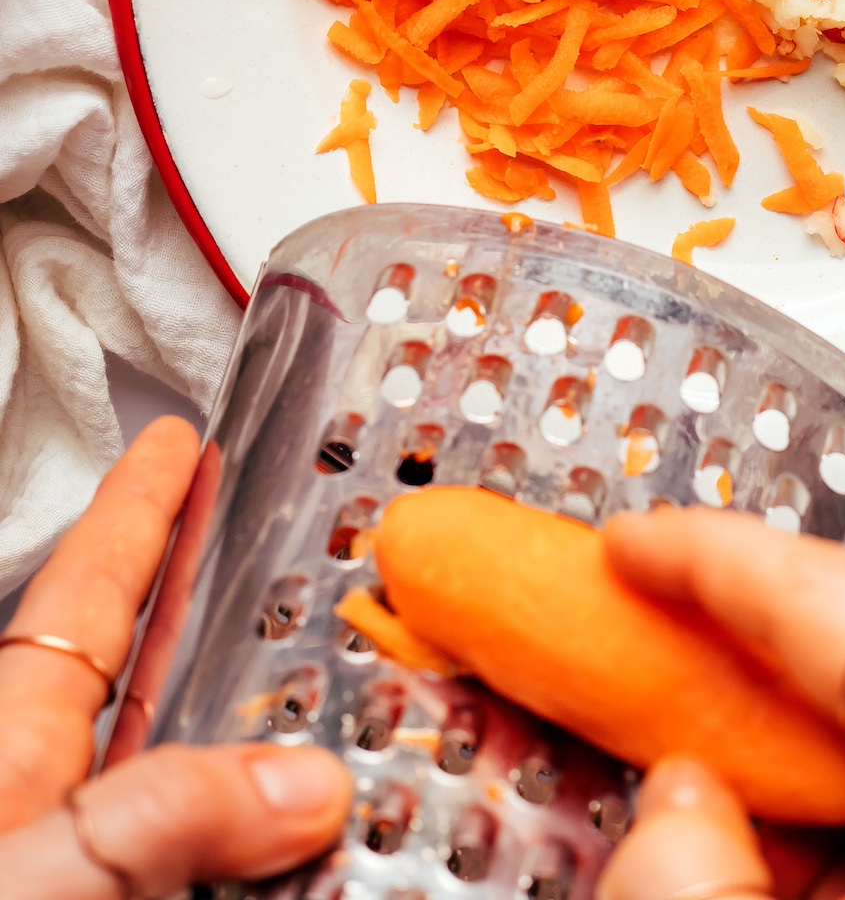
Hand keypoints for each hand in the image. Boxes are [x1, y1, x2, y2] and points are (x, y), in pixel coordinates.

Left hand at [0, 417, 350, 897]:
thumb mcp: (37, 879)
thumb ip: (158, 822)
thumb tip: (303, 781)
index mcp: (7, 752)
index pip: (88, 597)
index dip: (140, 514)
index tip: (177, 444)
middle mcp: (42, 814)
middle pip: (147, 687)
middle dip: (217, 617)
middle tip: (284, 549)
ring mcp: (75, 874)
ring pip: (190, 798)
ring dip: (270, 765)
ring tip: (353, 719)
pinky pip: (208, 874)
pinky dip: (267, 862)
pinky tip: (331, 859)